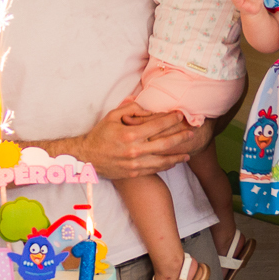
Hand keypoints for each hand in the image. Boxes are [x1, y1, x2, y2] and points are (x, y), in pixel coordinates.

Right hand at [79, 100, 198, 178]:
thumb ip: (131, 109)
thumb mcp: (112, 116)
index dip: (171, 119)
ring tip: (188, 154)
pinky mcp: (134, 173)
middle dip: (181, 137)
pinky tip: (174, 162)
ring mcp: (135, 163)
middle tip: (192, 133)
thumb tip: (148, 107)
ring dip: (177, 157)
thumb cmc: (100, 134)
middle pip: (165, 143)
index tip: (180, 115)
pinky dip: (166, 166)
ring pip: (163, 160)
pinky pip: (155, 169)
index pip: (157, 125)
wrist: (86, 157)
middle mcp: (134, 150)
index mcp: (130, 134)